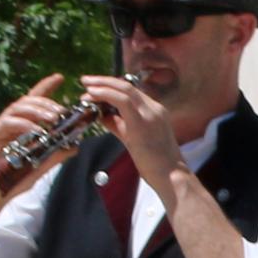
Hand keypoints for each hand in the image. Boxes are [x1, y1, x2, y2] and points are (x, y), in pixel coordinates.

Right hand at [0, 76, 75, 214]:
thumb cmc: (14, 179)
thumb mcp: (41, 165)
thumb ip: (56, 154)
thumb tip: (75, 146)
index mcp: (21, 126)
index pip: (33, 101)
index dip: (45, 87)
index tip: (60, 77)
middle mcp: (10, 122)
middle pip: (28, 101)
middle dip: (47, 102)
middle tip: (62, 111)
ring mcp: (0, 127)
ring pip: (18, 107)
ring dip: (38, 110)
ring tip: (54, 118)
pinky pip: (8, 122)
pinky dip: (25, 124)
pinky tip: (38, 130)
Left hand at [84, 71, 182, 190]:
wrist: (171, 176)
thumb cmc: (155, 163)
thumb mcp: (134, 139)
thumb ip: (119, 125)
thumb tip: (102, 115)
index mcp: (155, 111)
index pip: (131, 92)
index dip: (111, 87)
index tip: (95, 88)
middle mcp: (154, 108)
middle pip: (127, 85)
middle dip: (104, 80)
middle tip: (86, 80)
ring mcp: (150, 113)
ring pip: (124, 89)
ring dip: (102, 85)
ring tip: (86, 86)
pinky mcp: (142, 121)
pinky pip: (122, 100)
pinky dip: (105, 94)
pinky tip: (93, 94)